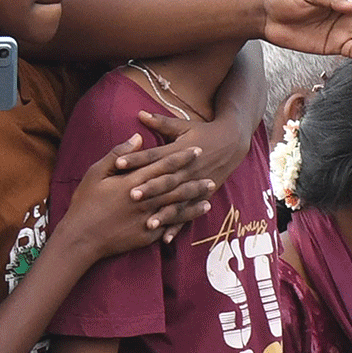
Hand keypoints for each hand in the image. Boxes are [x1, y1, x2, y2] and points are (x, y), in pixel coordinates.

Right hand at [62, 133, 214, 260]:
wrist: (82, 237)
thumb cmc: (85, 203)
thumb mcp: (96, 173)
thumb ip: (118, 154)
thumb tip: (137, 138)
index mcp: (133, 181)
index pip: (163, 165)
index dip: (181, 157)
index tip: (196, 149)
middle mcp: (145, 199)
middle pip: (176, 185)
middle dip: (195, 176)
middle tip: (212, 170)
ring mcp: (147, 218)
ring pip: (178, 204)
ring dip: (196, 196)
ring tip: (211, 189)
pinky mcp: (147, 234)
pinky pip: (172, 224)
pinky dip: (187, 217)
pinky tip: (197, 212)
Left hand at [138, 109, 241, 241]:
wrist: (232, 142)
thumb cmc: (202, 132)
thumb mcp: (182, 125)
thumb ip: (160, 122)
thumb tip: (139, 113)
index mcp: (179, 151)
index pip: (154, 156)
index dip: (136, 159)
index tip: (118, 164)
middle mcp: (187, 170)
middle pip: (166, 180)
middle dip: (149, 189)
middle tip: (131, 196)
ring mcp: (196, 185)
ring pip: (177, 202)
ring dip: (163, 213)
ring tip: (148, 223)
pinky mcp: (201, 197)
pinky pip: (187, 214)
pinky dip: (177, 226)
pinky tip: (165, 239)